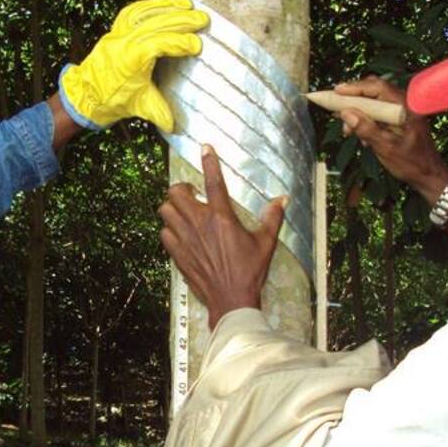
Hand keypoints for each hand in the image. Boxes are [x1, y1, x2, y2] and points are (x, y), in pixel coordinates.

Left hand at [59, 0, 208, 131]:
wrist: (87, 94)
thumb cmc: (112, 99)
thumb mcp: (140, 106)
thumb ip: (160, 113)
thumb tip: (175, 125)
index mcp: (132, 59)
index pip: (161, 44)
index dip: (180, 43)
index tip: (197, 45)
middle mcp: (125, 41)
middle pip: (157, 23)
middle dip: (182, 19)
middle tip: (202, 18)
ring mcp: (119, 33)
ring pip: (146, 13)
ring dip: (168, 8)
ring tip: (188, 5)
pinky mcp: (116, 29)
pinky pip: (134, 11)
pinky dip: (151, 5)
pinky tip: (165, 4)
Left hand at [159, 146, 285, 329]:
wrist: (230, 300)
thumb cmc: (250, 271)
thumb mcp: (266, 243)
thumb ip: (272, 218)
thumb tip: (283, 199)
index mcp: (222, 217)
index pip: (214, 181)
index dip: (209, 161)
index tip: (205, 146)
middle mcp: (200, 224)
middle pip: (176, 192)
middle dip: (181, 188)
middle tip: (192, 194)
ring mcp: (185, 239)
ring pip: (165, 210)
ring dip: (172, 207)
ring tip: (183, 211)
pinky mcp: (177, 253)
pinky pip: (164, 232)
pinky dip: (169, 228)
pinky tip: (179, 233)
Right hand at [335, 77, 447, 201]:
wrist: (428, 175)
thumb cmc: (411, 163)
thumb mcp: (386, 148)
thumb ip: (366, 128)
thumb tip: (346, 113)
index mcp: (406, 107)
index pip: (378, 88)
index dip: (355, 87)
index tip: (336, 91)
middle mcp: (405, 104)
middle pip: (374, 91)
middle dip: (353, 99)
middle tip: (335, 108)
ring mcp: (402, 110)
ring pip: (374, 102)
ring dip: (358, 112)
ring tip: (346, 129)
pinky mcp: (399, 118)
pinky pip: (378, 112)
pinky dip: (366, 119)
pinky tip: (359, 133)